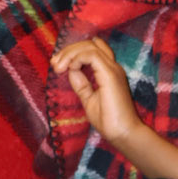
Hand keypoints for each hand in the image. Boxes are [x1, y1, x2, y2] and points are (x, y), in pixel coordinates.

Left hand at [50, 36, 142, 155]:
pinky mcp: (110, 74)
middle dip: (68, 50)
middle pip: (89, 44)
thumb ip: (81, 83)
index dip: (74, 52)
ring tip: (58, 67)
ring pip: (89, 46)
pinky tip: (69, 69)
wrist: (123, 134)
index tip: (57, 65)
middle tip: (54, 63)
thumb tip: (70, 70)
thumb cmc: (109, 120)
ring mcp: (113, 69)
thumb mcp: (88, 98)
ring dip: (70, 53)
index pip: (93, 48)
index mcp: (108, 72)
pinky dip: (77, 58)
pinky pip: (91, 55)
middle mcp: (112, 67)